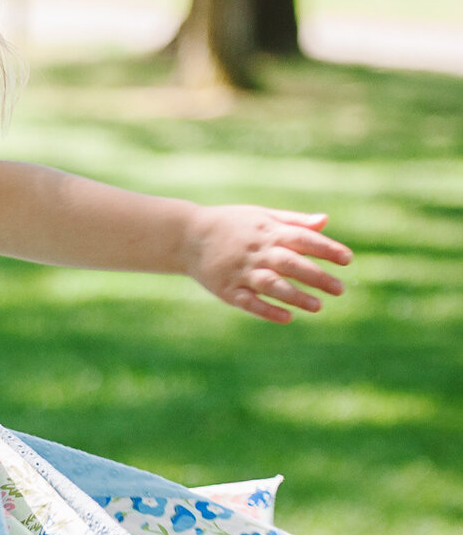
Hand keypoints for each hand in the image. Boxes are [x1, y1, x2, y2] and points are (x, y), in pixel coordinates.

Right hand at [184, 205, 350, 324]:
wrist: (187, 236)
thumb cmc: (231, 224)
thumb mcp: (261, 216)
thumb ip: (293, 221)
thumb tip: (325, 222)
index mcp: (267, 231)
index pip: (302, 238)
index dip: (326, 248)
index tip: (347, 259)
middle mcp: (256, 251)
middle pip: (291, 263)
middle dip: (317, 276)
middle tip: (340, 289)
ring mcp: (241, 271)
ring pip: (272, 285)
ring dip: (295, 296)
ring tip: (318, 307)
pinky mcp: (227, 289)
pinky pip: (249, 302)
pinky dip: (267, 310)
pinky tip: (287, 318)